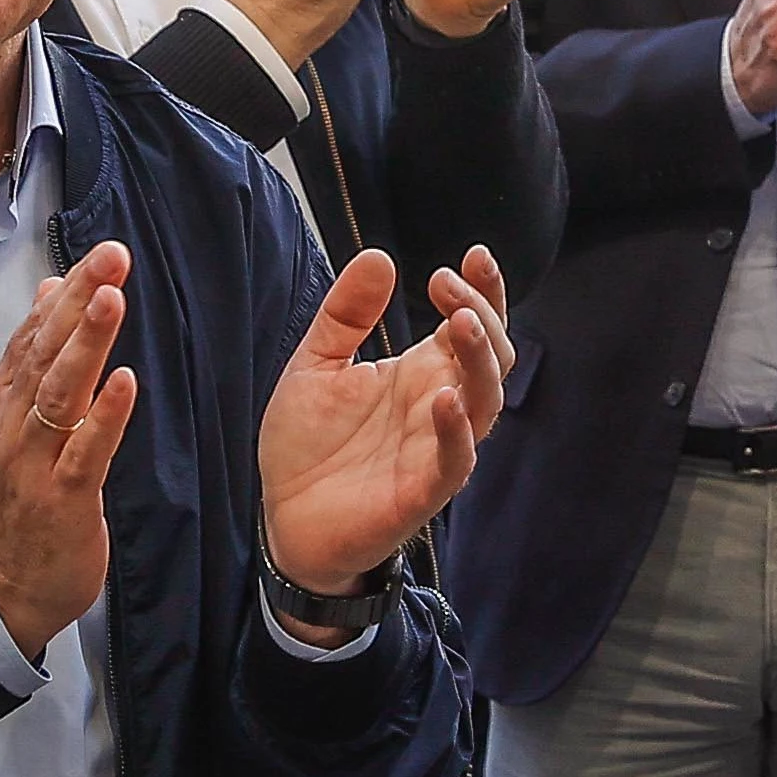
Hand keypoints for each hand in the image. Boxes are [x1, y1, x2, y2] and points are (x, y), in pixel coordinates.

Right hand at [0, 244, 139, 661]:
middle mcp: (12, 423)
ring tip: (111, 300)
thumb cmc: (21, 500)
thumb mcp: (21, 421)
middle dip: (79, 301)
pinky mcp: (61, 498)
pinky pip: (84, 451)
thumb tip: (53, 290)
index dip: (67, 292)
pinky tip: (124, 383)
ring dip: (86, 344)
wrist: (2, 586)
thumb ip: (37, 358)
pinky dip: (104, 416)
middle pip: (46, 351)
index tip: (103, 253)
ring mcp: (33, 461)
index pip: (34, 334)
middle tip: (112, 257)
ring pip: (60, 392)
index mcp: (5, 401)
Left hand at [263, 244, 513, 598]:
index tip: (470, 256)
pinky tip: (443, 399)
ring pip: (486, 403)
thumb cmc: (306, 447)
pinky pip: (454, 461)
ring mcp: (435, 448)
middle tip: (447, 285)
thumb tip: (378, 257)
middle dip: (483, 315)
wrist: (284, 520)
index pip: (472, 325)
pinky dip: (456, 431)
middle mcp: (438, 406)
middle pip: (493, 357)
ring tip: (459, 324)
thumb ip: (345, 315)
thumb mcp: (315, 365)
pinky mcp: (421, 492)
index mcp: (420, 372)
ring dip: (480, 362)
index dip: (483, 291)